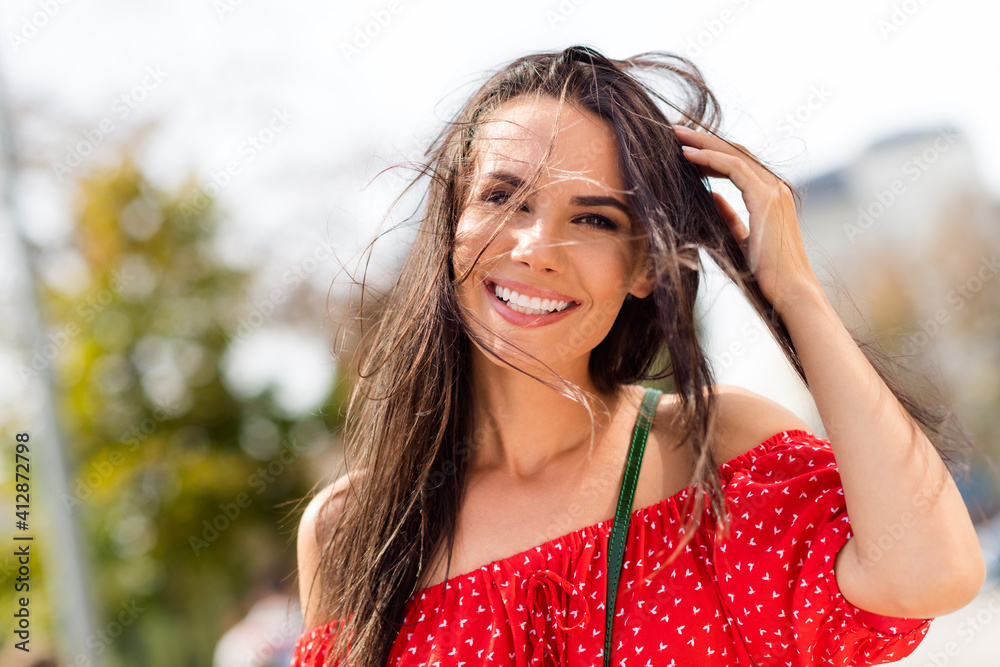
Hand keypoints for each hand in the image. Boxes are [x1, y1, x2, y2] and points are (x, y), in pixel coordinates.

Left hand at [672, 125, 819, 314]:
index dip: (711, 151)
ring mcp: (774, 190)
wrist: (789, 291)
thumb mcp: (740, 240)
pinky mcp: (767, 198)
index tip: (685, 147)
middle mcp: (775, 187)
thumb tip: (710, 197)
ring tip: (676, 134)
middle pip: (736, 151)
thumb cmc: (765, 273)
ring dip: (703, 142)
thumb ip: (728, 217)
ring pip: (734, 154)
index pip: (738, 163)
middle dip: (705, 139)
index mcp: (770, 196)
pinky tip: (688, 155)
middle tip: (676, 130)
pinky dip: (710, 158)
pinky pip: (735, 168)